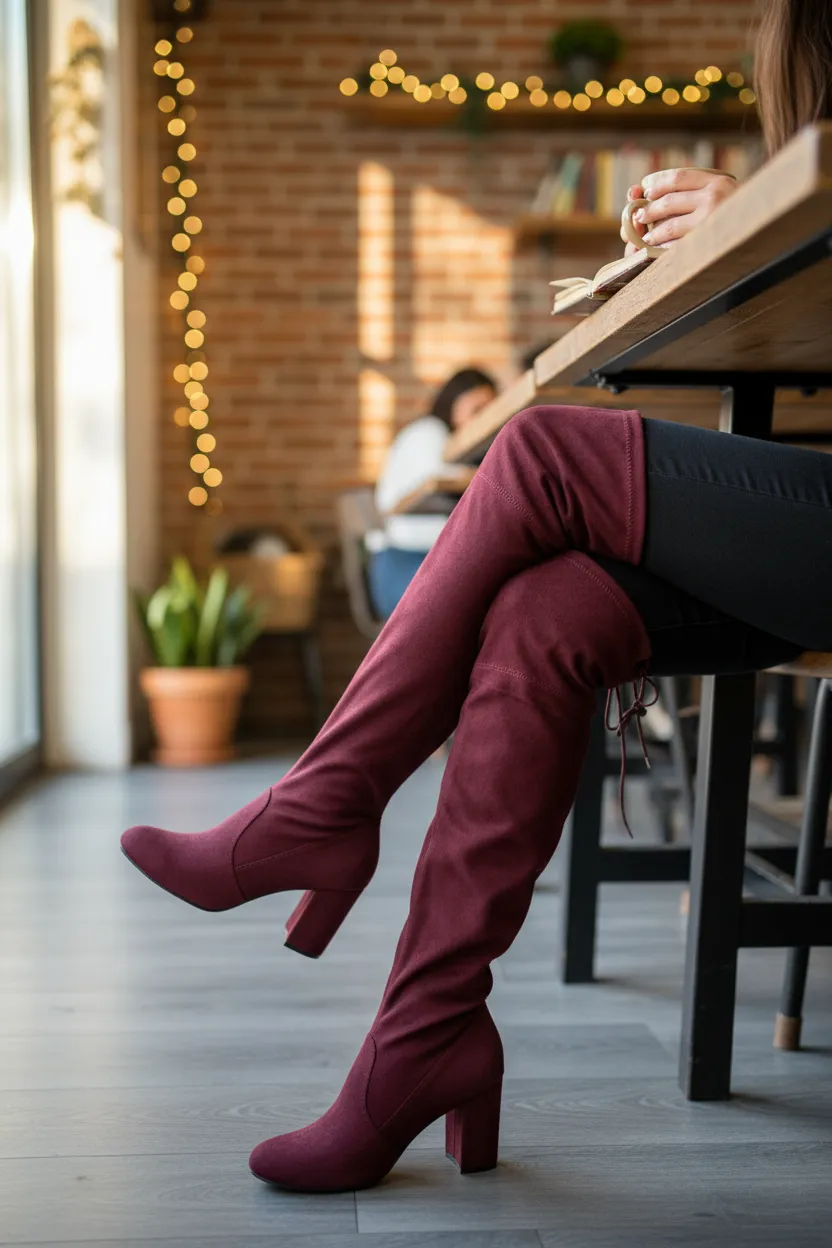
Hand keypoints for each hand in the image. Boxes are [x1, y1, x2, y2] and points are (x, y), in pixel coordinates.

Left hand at [619, 168, 737, 252]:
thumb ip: (697, 189)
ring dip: (652, 233)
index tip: (645, 188)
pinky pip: (676, 245)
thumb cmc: (741, 213)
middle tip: (638, 216)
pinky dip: (662, 248)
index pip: (678, 177)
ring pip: (669, 225)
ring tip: (646, 237)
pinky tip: (658, 250)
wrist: (762, 231)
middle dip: (648, 210)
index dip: (657, 182)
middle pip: (668, 201)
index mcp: (717, 180)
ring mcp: (711, 220)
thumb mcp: (726, 192)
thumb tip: (647, 190)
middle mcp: (714, 196)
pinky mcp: (707, 243)